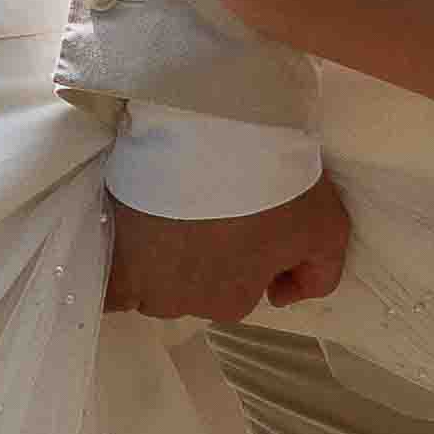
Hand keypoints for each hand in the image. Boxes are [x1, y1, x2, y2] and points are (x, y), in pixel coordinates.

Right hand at [106, 187, 351, 323]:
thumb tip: (285, 296)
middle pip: (191, 287)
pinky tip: (121, 241)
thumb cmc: (272, 179)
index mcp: (234, 301)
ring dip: (157, 253)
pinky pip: (108, 281)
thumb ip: (318, 273)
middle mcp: (184, 303)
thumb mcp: (325, 226)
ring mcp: (141, 282)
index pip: (238, 290)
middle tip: (203, 206)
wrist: (211, 130)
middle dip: (199, 257)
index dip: (244, 255)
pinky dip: (113, 268)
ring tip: (164, 206)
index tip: (242, 217)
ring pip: (150, 279)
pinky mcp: (110, 258)